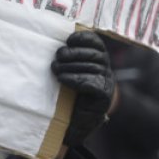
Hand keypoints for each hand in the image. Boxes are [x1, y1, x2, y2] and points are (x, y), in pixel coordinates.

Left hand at [51, 31, 113, 145]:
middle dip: (73, 54)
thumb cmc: (66, 91)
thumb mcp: (66, 69)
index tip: (68, 40)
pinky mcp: (104, 96)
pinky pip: (93, 83)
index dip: (83, 38)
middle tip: (57, 58)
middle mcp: (105, 68)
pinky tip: (62, 79)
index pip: (96, 42)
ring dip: (70, 67)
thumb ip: (64, 56)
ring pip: (92, 68)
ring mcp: (107, 82)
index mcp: (97, 58)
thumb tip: (51, 42)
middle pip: (93, 54)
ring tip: (55, 69)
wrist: (74, 120)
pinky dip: (75, 79)